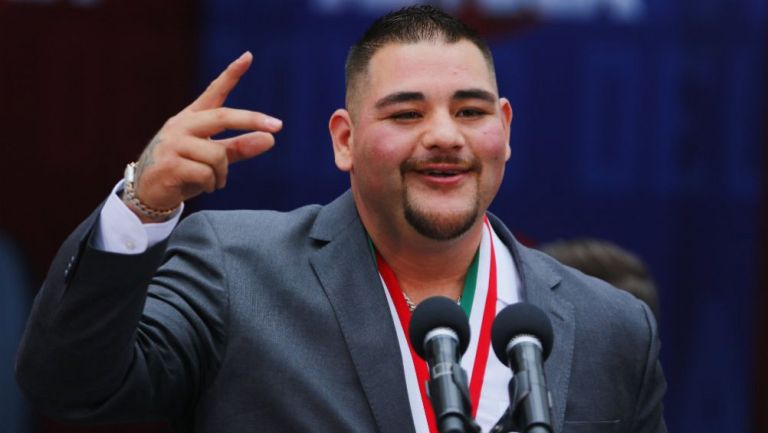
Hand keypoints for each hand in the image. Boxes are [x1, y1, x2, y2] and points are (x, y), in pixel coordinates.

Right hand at [128, 51, 281, 221]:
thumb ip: (239, 148)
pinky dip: (212, 184)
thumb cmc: (184, 172)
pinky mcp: (169, 165)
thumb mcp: (214, 158)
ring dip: (223, 174)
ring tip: (215, 182)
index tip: (248, 56)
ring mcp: (173, 144)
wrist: (149, 193)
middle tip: (277, 126)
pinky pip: (206, 173)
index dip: (231, 74)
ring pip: (218, 154)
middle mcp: (182, 126)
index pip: (213, 92)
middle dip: (251, 120)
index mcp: (192, 118)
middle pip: (223, 116)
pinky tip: (205, 187)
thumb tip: (270, 139)